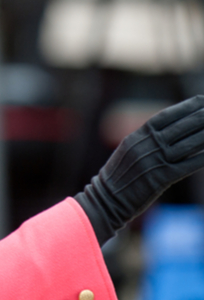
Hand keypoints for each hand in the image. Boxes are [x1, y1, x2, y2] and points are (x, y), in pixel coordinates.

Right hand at [75, 95, 203, 244]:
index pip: (164, 117)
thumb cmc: (117, 177)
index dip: (184, 108)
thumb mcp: (127, 152)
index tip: (200, 100)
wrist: (106, 199)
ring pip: (187, 144)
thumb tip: (164, 132)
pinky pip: (188, 165)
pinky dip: (202, 157)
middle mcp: (146, 146)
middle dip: (200, 117)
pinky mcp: (161, 178)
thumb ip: (144, 141)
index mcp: (136, 137)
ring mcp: (154, 161)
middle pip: (179, 127)